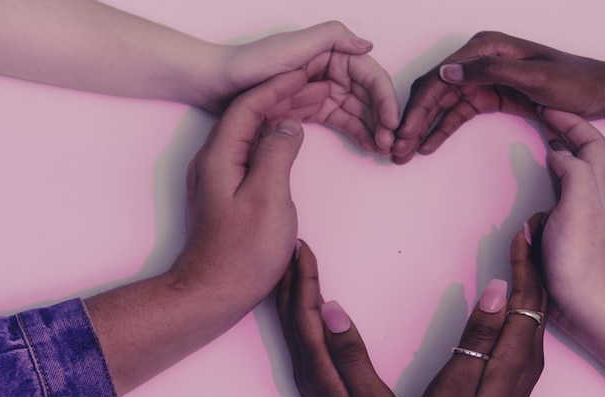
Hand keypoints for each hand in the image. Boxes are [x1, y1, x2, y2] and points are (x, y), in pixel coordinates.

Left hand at [170, 70, 312, 320]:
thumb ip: (278, 154)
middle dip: (283, 96)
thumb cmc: (242, 253)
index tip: (305, 73)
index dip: (278, 86)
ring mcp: (219, 177)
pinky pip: (253, 152)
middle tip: (317, 86)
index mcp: (220, 156)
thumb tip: (290, 126)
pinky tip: (292, 141)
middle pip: (249, 114)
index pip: (249, 104)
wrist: (213, 293)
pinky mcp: (228, 193)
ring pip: (252, 132)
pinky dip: (275, 139)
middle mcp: (214, 160)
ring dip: (281, 116)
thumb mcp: (268, 198)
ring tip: (312, 106)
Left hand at [206, 21, 398, 153]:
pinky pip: (339, 120)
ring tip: (383, 149)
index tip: (392, 123)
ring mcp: (316, 90)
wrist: (212, 85)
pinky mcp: (305, 109)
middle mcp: (325, 69)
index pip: (367, 75)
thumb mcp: (291, 47)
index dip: (384, 98)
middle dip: (382, 117)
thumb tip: (367, 46)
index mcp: (327, 52)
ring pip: (356, 109)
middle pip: (366, 94)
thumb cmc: (247, 66)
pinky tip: (368, 146)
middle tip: (391, 143)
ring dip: (373, 127)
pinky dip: (356, 132)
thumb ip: (330, 38)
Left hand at [276, 241, 421, 396]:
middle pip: (292, 317)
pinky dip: (302, 317)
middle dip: (292, 279)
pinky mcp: (322, 390)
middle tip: (293, 245)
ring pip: (295, 328)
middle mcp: (311, 375)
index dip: (303, 278)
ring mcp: (314, 383)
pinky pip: (304, 341)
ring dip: (294, 295)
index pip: (305, 314)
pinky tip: (310, 313)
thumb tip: (330, 309)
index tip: (303, 246)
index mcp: (321, 373)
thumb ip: (352, 355)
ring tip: (296, 268)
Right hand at [392, 31, 604, 163]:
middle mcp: (480, 59)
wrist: (600, 93)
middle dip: (412, 120)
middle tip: (396, 148)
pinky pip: (458, 113)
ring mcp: (483, 78)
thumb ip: (490, 71)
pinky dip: (441, 130)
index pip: (440, 77)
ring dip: (422, 128)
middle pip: (434, 90)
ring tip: (404, 153)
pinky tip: (426, 146)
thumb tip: (447, 70)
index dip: (417, 107)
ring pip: (441, 104)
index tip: (403, 132)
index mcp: (487, 47)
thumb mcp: (535, 78)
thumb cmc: (574, 82)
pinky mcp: (491, 95)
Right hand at [414, 229, 545, 396]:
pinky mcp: (517, 375)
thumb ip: (477, 336)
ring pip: (535, 311)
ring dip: (531, 277)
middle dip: (535, 261)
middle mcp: (528, 359)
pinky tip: (515, 292)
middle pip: (538, 300)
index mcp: (514, 356)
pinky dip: (524, 299)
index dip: (525, 262)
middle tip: (531, 227)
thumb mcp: (457, 384)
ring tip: (527, 248)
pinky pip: (527, 325)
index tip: (523, 231)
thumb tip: (495, 289)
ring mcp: (525, 368)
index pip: (525, 297)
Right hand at [538, 109, 604, 330]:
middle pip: (587, 151)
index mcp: (595, 186)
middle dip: (568, 129)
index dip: (573, 120)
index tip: (548, 108)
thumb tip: (559, 151)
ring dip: (561, 151)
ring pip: (575, 171)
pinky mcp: (567, 231)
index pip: (592, 141)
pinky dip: (550, 178)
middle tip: (544, 116)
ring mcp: (580, 214)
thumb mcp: (578, 207)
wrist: (586, 304)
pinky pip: (560, 193)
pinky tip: (537, 184)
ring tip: (541, 139)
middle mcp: (591, 196)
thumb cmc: (582, 259)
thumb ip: (572, 171)